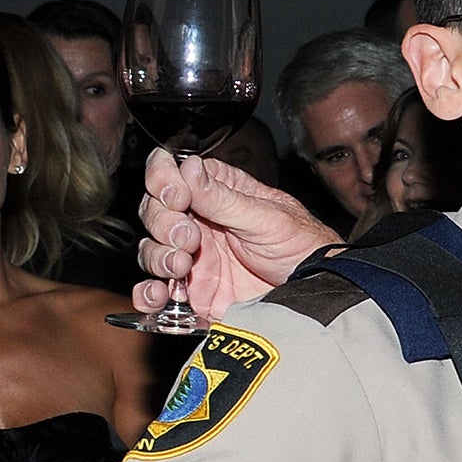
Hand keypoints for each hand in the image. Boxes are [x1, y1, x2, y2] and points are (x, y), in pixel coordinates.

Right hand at [134, 150, 338, 318]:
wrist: (314, 288)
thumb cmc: (300, 244)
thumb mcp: (265, 216)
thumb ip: (223, 198)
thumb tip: (189, 167)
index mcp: (216, 191)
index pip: (171, 174)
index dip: (163, 179)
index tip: (175, 193)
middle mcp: (198, 221)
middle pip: (154, 211)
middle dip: (163, 222)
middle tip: (188, 235)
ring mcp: (193, 256)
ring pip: (152, 249)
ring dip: (158, 255)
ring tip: (183, 262)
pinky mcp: (194, 289)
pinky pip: (157, 291)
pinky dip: (148, 293)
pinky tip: (158, 294)